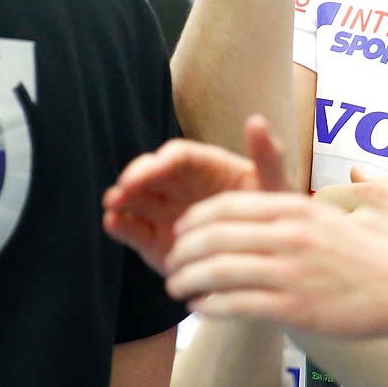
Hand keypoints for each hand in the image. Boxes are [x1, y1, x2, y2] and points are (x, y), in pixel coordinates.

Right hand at [103, 116, 286, 274]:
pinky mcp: (152, 240)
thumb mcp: (275, 189)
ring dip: (121, 198)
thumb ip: (268, 157)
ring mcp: (164, 212)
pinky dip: (120, 225)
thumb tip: (257, 120)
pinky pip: (132, 229)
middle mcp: (180, 186)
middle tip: (124, 187)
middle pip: (152, 173)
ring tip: (113, 204)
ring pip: (136, 198)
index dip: (164, 159)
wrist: (261, 266)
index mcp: (207, 167)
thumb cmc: (270, 220)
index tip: (154, 167)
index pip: (180, 156)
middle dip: (136, 177)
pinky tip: (113, 223)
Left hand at [164, 191, 387, 337]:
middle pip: (213, 237)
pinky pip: (236, 305)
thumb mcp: (326, 217)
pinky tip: (201, 309)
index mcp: (294, 208)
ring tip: (176, 289)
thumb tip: (249, 212)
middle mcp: (289, 235)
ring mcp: (291, 272)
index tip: (180, 231)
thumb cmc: (365, 256)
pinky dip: (210, 306)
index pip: (226, 206)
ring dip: (188, 280)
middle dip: (182, 252)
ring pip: (218, 272)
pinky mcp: (294, 308)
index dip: (194, 220)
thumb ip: (287, 213)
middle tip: (171, 264)